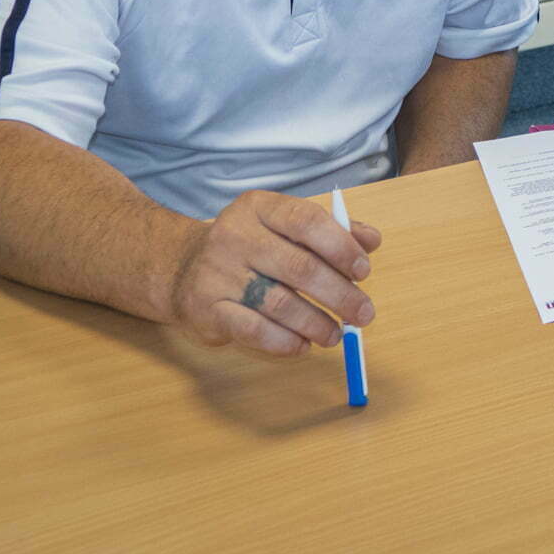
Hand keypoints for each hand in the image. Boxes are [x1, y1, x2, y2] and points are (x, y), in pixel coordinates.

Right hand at [167, 190, 383, 357]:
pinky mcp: (207, 309)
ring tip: (337, 335)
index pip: (307, 221)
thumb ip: (330, 231)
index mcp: (259, 208)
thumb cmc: (251, 247)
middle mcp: (235, 235)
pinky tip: (303, 345)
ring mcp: (218, 273)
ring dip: (316, 323)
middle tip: (364, 314)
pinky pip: (253, 330)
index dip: (341, 247)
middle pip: (299, 267)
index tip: (364, 271)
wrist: (182, 270)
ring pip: (279, 302)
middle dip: (340, 294)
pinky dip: (284, 342)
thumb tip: (371, 240)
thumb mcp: (284, 228)